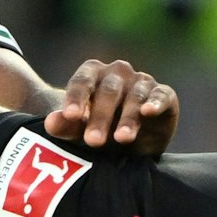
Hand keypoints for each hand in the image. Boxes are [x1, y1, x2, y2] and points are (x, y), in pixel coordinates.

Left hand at [43, 59, 177, 154]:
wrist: (132, 144)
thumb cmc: (98, 131)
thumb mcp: (79, 131)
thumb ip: (65, 125)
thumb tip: (51, 122)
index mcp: (92, 74)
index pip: (82, 81)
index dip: (76, 98)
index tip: (70, 116)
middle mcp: (118, 72)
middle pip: (108, 92)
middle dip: (100, 117)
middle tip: (93, 141)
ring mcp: (142, 81)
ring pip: (134, 97)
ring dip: (127, 118)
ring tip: (121, 139)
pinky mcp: (165, 94)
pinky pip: (162, 95)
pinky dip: (155, 103)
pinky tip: (148, 112)